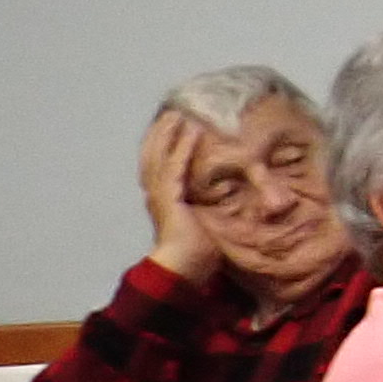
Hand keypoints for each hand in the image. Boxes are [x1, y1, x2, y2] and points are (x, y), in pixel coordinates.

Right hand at [137, 111, 223, 286]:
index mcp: (162, 199)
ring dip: (169, 134)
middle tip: (171, 111)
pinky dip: (182, 147)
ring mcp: (161, 196)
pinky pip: (175, 167)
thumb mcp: (203, 222)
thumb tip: (230, 198)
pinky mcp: (170, 199)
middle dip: (160, 133)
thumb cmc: (197, 252)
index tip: (171, 125)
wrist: (183, 270)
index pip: (158, 165)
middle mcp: (156, 194)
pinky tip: (191, 132)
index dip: (162, 145)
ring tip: (178, 114)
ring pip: (159, 157)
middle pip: (152, 156)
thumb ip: (209, 207)